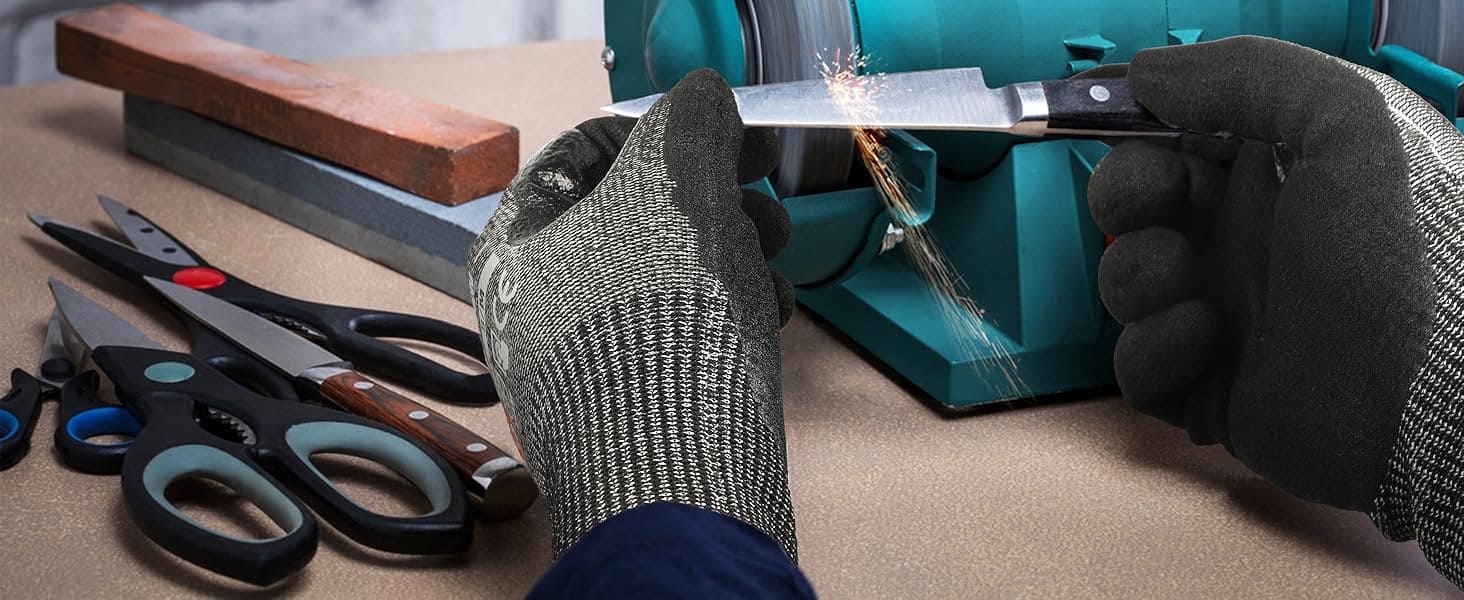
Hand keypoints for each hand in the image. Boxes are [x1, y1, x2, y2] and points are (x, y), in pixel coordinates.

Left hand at [466, 69, 797, 560]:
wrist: (677, 483)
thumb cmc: (653, 334)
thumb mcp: (675, 187)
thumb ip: (689, 125)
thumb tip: (702, 103)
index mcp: (514, 247)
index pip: (581, 155)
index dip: (660, 130)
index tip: (719, 133)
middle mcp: (536, 308)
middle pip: (632, 217)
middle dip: (712, 196)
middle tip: (761, 192)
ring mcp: (584, 364)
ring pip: (667, 276)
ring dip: (734, 250)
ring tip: (774, 254)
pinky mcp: (634, 407)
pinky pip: (680, 336)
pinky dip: (729, 312)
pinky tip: (770, 311)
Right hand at [1088, 36, 1463, 584]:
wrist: (1409, 412)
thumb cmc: (1391, 265)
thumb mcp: (1348, 128)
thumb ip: (1249, 74)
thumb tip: (1146, 74)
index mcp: (1279, 171)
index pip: (1182, 125)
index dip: (1135, 116)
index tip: (1103, 110)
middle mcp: (1243, 236)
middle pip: (1133, 197)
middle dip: (1122, 195)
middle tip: (1151, 206)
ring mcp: (1217, 310)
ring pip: (1123, 278)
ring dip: (1140, 278)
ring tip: (1199, 298)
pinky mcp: (1199, 386)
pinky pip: (1131, 363)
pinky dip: (1155, 352)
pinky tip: (1207, 347)